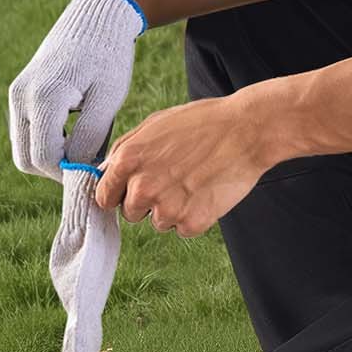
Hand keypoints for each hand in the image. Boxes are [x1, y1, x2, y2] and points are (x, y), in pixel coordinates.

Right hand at [8, 0, 145, 179]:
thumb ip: (90, 137)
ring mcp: (17, 94)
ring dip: (51, 156)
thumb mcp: (108, 99)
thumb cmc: (109, 57)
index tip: (94, 171)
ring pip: (23, 148)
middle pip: (26, 159)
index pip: (44, 158)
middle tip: (89, 162)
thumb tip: (76, 170)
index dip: (68, 173)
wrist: (98, 19)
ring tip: (86, 143)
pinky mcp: (20, 92)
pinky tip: (75, 130)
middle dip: (56, 169)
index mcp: (43, 98)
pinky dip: (47, 140)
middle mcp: (21, 97)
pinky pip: (27, 131)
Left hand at [94, 94, 267, 236]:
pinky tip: (207, 191)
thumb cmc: (204, 122)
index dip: (119, 193)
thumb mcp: (156, 124)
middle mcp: (142, 187)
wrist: (247, 130)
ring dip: (173, 208)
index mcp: (128, 160)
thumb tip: (107, 172)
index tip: (131, 192)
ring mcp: (167, 208)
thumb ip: (126, 149)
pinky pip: (183, 228)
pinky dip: (195, 215)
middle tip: (174, 179)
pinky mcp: (192, 222)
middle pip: (130, 213)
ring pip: (159, 221)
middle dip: (148, 200)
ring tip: (195, 181)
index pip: (104, 197)